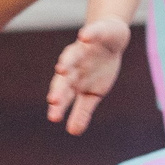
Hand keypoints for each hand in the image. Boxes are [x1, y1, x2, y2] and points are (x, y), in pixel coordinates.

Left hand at [46, 18, 129, 134]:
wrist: (110, 40)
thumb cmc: (98, 70)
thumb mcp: (93, 94)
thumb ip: (82, 111)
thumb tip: (73, 132)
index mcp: (73, 82)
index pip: (64, 95)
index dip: (59, 105)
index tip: (54, 118)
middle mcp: (73, 66)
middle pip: (64, 79)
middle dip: (59, 89)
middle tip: (53, 100)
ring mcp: (83, 49)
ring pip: (72, 56)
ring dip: (67, 62)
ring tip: (62, 68)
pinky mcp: (95, 33)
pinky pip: (91, 33)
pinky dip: (87, 35)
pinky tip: (84, 37)